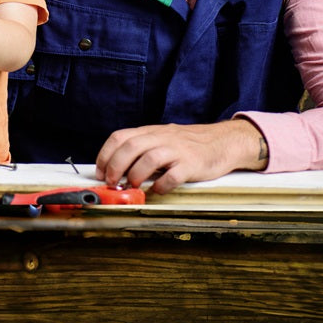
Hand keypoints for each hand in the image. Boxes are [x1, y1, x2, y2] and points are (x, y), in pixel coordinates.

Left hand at [96, 119, 268, 192]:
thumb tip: (116, 168)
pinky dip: (161, 185)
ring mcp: (177, 150)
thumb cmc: (189, 144)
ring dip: (135, 174)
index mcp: (152, 132)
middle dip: (115, 166)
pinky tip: (157, 190)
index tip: (99, 171)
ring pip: (149, 158)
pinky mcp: (192, 164)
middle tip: (112, 182)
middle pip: (131, 146)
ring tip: (133, 186)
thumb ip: (143, 149)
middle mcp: (162, 137)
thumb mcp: (163, 139)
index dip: (105, 154)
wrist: (223, 141)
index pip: (120, 137)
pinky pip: (173, 175)